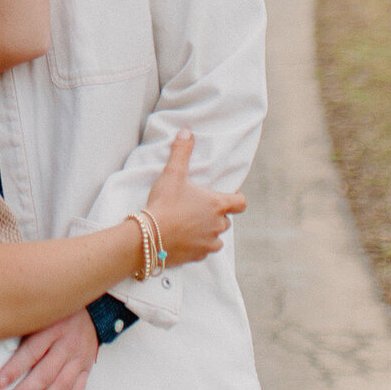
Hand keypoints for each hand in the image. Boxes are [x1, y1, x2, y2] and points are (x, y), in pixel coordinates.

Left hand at [0, 310, 97, 389]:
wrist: (92, 311)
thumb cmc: (56, 313)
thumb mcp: (40, 314)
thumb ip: (24, 329)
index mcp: (53, 327)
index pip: (32, 352)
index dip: (14, 369)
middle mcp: (68, 344)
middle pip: (45, 374)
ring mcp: (80, 358)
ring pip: (61, 387)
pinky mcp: (87, 369)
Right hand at [144, 131, 246, 266]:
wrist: (149, 236)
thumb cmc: (164, 204)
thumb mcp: (173, 174)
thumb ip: (181, 152)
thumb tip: (186, 132)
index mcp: (217, 205)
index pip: (241, 203)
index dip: (236, 198)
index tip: (227, 195)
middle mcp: (218, 226)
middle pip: (226, 220)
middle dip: (216, 215)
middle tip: (199, 208)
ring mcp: (208, 243)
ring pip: (216, 238)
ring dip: (208, 232)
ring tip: (191, 225)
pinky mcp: (197, 257)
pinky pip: (203, 251)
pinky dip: (197, 246)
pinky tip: (183, 239)